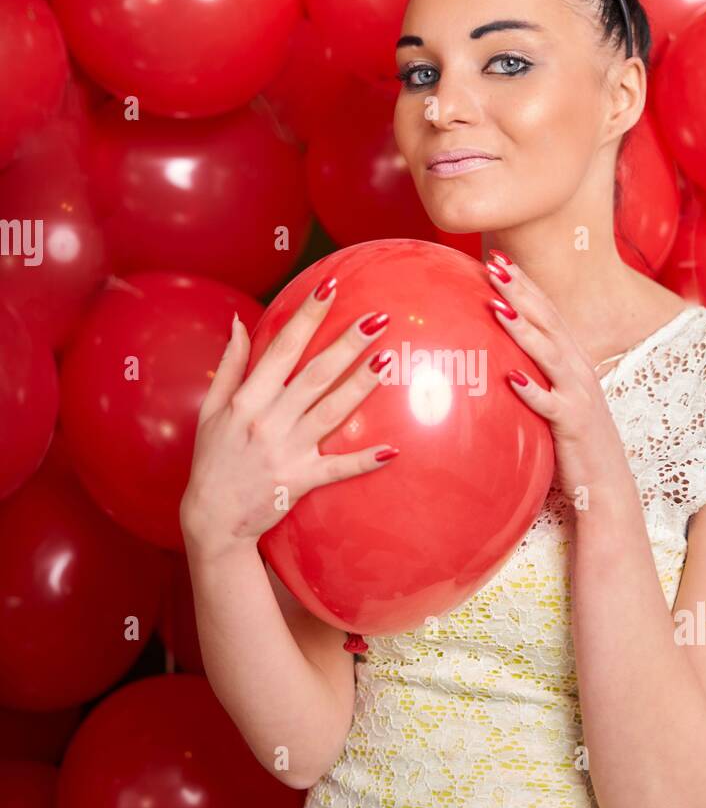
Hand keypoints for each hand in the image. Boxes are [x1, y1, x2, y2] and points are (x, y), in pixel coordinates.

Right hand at [179, 280, 397, 557]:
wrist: (213, 519)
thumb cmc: (213, 459)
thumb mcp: (210, 410)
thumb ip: (230, 365)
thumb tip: (239, 322)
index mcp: (247, 400)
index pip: (282, 348)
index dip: (307, 317)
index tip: (329, 288)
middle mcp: (268, 421)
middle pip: (315, 375)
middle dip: (347, 344)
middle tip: (378, 318)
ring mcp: (287, 452)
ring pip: (331, 413)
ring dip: (360, 387)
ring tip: (388, 362)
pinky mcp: (301, 480)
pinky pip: (338, 469)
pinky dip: (364, 461)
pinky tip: (392, 450)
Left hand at [484, 251, 630, 503]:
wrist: (607, 485)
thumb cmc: (576, 441)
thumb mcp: (557, 398)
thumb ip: (537, 373)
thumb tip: (502, 357)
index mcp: (574, 361)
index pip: (548, 313)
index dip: (525, 285)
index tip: (498, 260)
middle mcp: (579, 371)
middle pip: (548, 322)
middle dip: (521, 292)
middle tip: (494, 266)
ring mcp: (579, 396)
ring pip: (549, 355)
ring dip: (524, 330)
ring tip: (498, 307)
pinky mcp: (573, 425)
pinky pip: (550, 405)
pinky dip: (532, 391)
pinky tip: (512, 379)